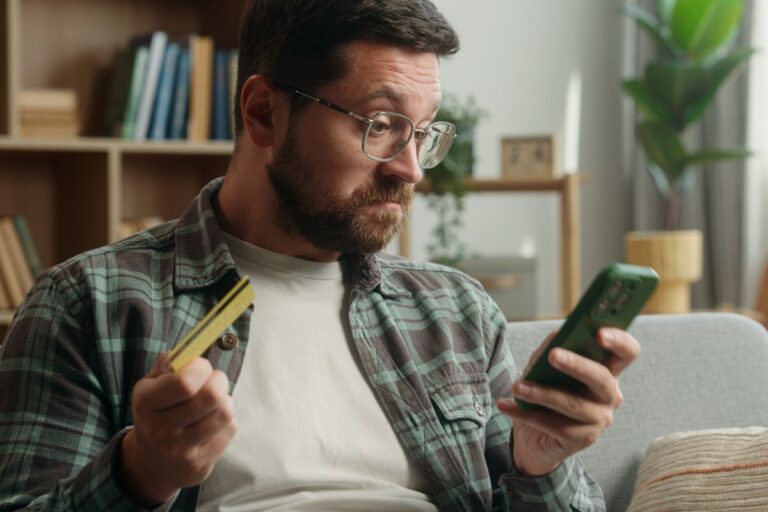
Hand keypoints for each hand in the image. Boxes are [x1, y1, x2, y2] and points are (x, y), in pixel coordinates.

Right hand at [117, 355, 236, 506]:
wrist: (152, 463)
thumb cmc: (158, 411)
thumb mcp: (152, 384)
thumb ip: (169, 362)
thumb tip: (192, 347)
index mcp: (145, 402)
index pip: (185, 382)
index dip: (202, 368)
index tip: (201, 366)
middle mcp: (159, 429)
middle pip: (211, 396)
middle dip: (219, 380)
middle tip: (215, 380)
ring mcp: (179, 450)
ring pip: (224, 412)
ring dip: (225, 401)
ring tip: (214, 402)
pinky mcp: (199, 464)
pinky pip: (229, 430)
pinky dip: (227, 421)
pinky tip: (213, 422)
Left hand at [497, 328, 638, 475]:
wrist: (533, 437)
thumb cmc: (544, 392)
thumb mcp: (544, 368)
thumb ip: (551, 349)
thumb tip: (556, 335)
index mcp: (606, 370)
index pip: (627, 352)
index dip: (619, 340)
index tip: (599, 334)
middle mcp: (610, 394)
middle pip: (602, 377)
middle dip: (577, 365)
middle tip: (553, 355)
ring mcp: (600, 419)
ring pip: (574, 404)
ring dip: (541, 393)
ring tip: (518, 387)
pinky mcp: (584, 439)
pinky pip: (555, 426)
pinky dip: (527, 414)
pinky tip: (506, 405)